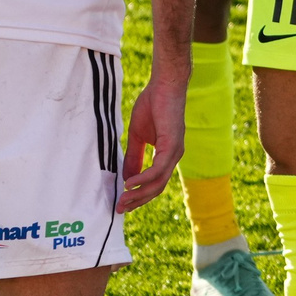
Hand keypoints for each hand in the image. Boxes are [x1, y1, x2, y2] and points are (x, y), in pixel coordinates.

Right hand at [117, 78, 186, 211]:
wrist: (164, 85)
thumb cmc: (152, 106)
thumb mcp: (138, 136)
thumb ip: (133, 156)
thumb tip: (126, 178)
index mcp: (167, 155)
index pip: (155, 183)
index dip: (139, 195)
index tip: (123, 204)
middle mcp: (173, 157)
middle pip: (157, 188)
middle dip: (137, 201)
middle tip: (120, 209)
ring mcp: (174, 152)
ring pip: (158, 182)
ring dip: (139, 193)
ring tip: (122, 200)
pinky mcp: (172, 144)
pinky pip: (158, 169)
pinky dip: (143, 178)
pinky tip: (130, 183)